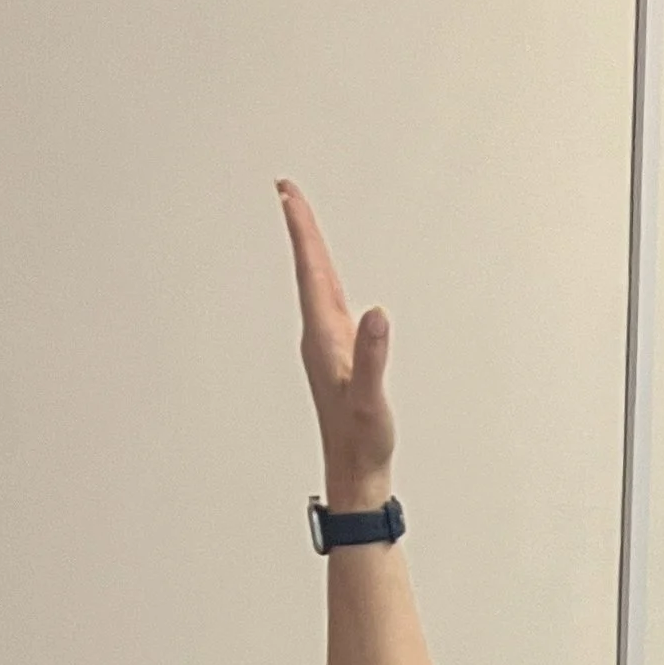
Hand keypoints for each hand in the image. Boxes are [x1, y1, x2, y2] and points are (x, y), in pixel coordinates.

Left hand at [277, 179, 395, 507]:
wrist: (354, 474)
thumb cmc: (362, 440)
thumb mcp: (371, 398)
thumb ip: (373, 355)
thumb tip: (376, 313)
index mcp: (324, 337)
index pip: (310, 271)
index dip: (302, 231)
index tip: (288, 195)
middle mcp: (319, 336)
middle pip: (307, 269)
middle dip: (300, 228)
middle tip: (287, 190)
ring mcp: (326, 346)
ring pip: (315, 284)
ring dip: (309, 250)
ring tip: (302, 221)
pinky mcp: (336, 356)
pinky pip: (327, 303)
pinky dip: (324, 278)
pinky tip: (327, 277)